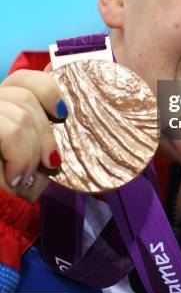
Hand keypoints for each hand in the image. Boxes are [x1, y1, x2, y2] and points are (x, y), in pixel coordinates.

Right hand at [0, 69, 66, 200]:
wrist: (0, 215)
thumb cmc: (16, 185)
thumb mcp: (38, 148)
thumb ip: (46, 118)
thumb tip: (58, 84)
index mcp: (1, 103)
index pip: (23, 77)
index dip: (47, 89)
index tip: (62, 114)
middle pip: (24, 97)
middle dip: (44, 133)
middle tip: (50, 162)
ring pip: (19, 116)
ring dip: (31, 152)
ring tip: (25, 175)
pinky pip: (10, 132)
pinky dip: (19, 156)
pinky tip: (14, 176)